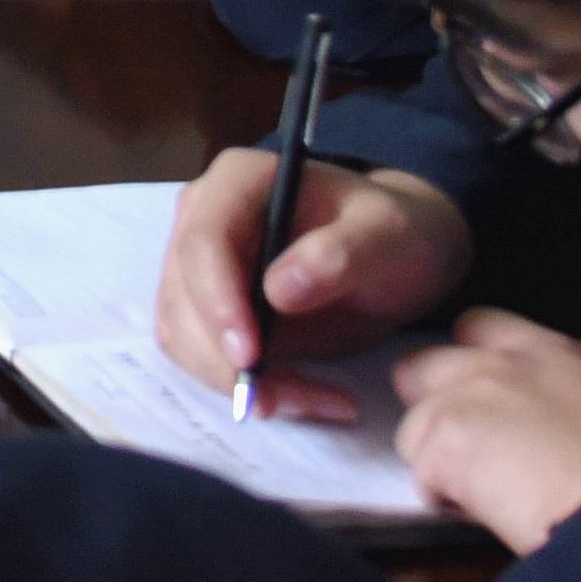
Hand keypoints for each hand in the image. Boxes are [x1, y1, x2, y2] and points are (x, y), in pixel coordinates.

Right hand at [153, 150, 470, 409]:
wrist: (397, 256)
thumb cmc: (393, 234)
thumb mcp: (388, 236)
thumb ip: (340, 253)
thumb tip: (278, 289)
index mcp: (238, 182)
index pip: (203, 242)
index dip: (216, 301)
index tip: (250, 355)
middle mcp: (203, 218)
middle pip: (182, 295)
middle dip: (223, 357)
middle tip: (286, 399)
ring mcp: (200, 265)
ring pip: (183, 334)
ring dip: (234, 380)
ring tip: (313, 399)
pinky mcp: (209, 309)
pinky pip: (204, 357)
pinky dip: (249, 387)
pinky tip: (305, 396)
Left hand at [395, 312, 580, 551]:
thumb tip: (576, 429)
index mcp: (554, 352)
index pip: (482, 328)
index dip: (474, 365)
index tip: (488, 402)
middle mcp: (500, 363)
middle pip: (424, 365)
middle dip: (434, 405)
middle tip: (469, 451)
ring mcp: (465, 398)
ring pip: (413, 425)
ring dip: (438, 459)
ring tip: (479, 496)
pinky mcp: (443, 442)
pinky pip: (421, 477)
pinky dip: (443, 501)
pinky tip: (481, 519)